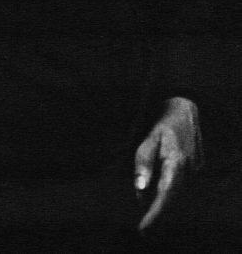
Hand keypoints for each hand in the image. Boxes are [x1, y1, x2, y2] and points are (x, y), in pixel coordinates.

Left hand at [134, 96, 202, 232]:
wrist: (183, 110)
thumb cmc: (162, 124)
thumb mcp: (148, 139)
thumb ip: (143, 163)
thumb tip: (140, 190)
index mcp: (176, 161)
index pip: (165, 195)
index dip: (155, 213)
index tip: (144, 227)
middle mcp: (189, 169)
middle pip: (172, 198)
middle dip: (157, 211)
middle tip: (143, 224)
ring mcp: (195, 169)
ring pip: (176, 192)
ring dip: (162, 199)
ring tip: (148, 199)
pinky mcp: (197, 169)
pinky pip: (180, 185)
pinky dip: (168, 190)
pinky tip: (158, 187)